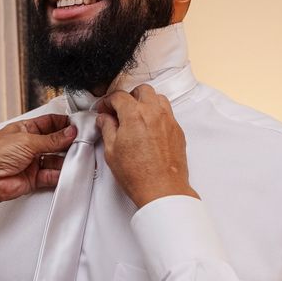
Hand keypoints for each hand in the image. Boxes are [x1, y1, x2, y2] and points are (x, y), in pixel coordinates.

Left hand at [0, 114, 75, 217]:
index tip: (77, 125)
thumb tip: (69, 132)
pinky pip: (51, 175)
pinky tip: (66, 171)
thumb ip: (51, 139)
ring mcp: (31, 162)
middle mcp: (28, 145)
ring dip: (66, 159)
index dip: (63, 123)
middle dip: (67, 142)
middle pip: (54, 141)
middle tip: (81, 142)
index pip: (49, 123)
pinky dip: (60, 174)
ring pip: (55, 159)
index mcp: (24, 129)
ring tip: (76, 157)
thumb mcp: (26, 140)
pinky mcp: (33, 178)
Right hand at [96, 84, 198, 207]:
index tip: (104, 109)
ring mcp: (168, 121)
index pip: (119, 96)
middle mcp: (154, 113)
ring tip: (136, 116)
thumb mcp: (111, 150)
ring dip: (145, 102)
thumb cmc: (137, 173)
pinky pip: (167, 113)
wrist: (162, 189)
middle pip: (142, 90)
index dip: (107, 101)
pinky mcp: (177, 131)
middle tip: (119, 110)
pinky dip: (157, 114)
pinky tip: (148, 128)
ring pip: (158, 98)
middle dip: (129, 97)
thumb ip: (107, 128)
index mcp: (134, 114)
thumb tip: (105, 119)